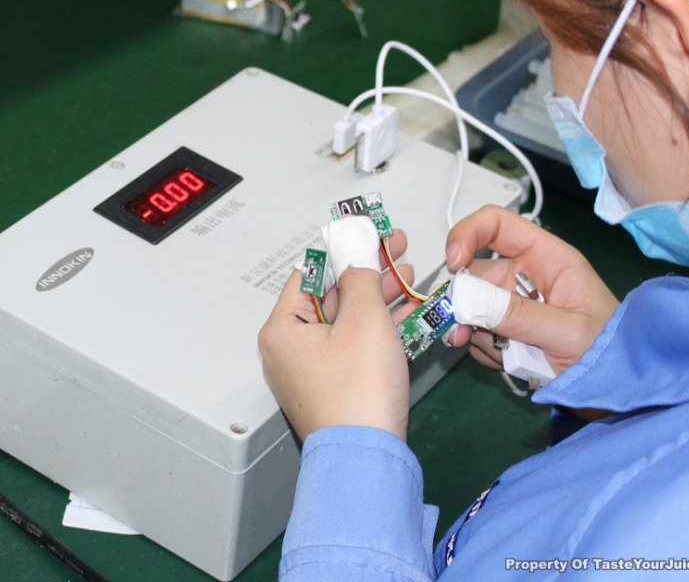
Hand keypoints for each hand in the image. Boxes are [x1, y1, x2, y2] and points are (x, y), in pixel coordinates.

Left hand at [258, 230, 416, 442]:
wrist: (368, 456)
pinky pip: (354, 342)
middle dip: (366, 269)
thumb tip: (356, 252)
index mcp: (282, 328)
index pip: (309, 271)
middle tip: (395, 247)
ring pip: (346, 318)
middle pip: (329, 293)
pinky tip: (404, 308)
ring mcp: (312, 367)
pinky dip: (378, 324)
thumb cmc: (357, 393)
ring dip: (377, 294)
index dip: (342, 247)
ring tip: (406, 272)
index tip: (367, 232)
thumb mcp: (363, 320)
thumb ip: (360, 278)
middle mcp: (289, 347)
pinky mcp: (335, 384)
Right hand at [444, 205, 618, 373]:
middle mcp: (526, 277)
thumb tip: (468, 299)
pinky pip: (476, 333)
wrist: (620, 393)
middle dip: (464, 301)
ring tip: (508, 356)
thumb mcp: (567, 331)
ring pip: (471, 307)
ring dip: (477, 332)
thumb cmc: (612, 354)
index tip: (453, 264)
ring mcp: (514, 305)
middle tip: (462, 330)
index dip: (467, 235)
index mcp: (548, 259)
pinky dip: (484, 349)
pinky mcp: (506, 332)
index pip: (497, 225)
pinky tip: (511, 363)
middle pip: (475, 273)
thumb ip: (517, 315)